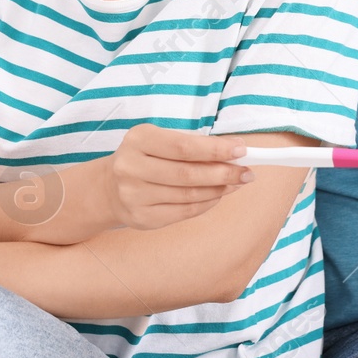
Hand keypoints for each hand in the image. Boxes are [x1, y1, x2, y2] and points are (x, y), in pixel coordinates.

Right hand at [97, 123, 250, 229]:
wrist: (109, 187)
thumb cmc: (145, 157)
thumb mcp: (159, 140)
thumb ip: (192, 144)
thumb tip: (234, 151)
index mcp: (138, 140)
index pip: (183, 146)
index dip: (215, 149)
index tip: (242, 149)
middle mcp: (131, 168)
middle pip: (187, 174)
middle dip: (223, 172)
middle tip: (247, 172)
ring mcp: (134, 196)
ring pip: (188, 195)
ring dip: (219, 189)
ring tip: (237, 183)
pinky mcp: (142, 218)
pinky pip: (184, 212)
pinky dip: (207, 203)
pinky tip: (218, 195)